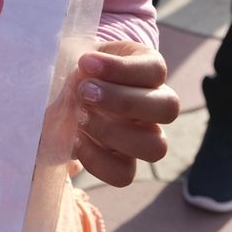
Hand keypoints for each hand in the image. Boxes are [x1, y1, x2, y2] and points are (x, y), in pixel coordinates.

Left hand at [73, 40, 180, 186]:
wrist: (63, 94)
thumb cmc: (76, 70)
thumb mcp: (80, 57)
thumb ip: (82, 62)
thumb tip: (80, 70)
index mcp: (148, 71)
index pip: (155, 70)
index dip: (121, 68)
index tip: (85, 62)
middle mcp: (154, 105)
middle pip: (168, 108)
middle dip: (123, 101)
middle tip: (84, 92)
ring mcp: (144, 137)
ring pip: (155, 147)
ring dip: (113, 132)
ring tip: (80, 117)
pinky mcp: (124, 163)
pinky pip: (124, 174)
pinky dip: (97, 160)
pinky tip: (76, 140)